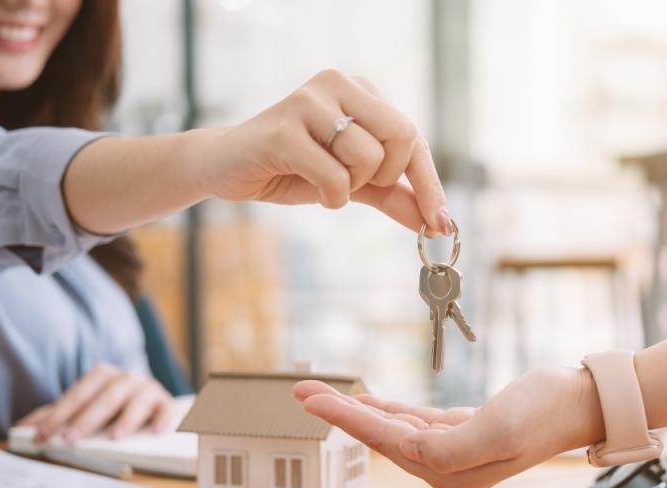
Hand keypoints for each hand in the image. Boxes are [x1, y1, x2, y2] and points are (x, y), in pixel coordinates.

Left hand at [17, 363, 173, 442]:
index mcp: (103, 376)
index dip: (61, 413)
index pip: (79, 393)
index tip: (44, 434)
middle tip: (72, 438)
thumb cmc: (110, 407)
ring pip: (138, 401)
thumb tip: (22, 427)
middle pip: (107, 396)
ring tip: (115, 437)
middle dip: (88, 418)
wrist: (148, 401)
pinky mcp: (166, 404)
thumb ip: (54, 416)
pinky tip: (156, 431)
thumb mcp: (81, 408)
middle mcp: (127, 379)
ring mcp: (149, 390)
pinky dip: (163, 419)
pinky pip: (167, 410)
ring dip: (126, 418)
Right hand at [192, 68, 450, 235]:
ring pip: (368, 158)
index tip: (441, 223)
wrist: (225, 167)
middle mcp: (339, 85)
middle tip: (357, 185)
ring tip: (321, 178)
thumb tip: (435, 223)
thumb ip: (393, 195)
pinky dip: (330, 196)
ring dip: (350, 187)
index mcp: (360, 91)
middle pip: (403, 136)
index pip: (413, 136)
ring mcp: (310, 102)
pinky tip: (305, 183)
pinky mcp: (284, 129)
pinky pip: (334, 176)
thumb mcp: (352, 183)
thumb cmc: (292, 169)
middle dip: (386, 176)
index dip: (429, 183)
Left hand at [293, 366, 606, 487]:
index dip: (344, 417)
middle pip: (379, 436)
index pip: (383, 441)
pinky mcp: (460, 430)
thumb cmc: (544, 412)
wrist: (578, 400)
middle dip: (339, 413)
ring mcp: (452, 450)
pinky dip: (388, 408)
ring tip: (321, 393)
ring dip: (357, 408)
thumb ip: (450, 447)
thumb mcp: (497, 429)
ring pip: (391, 427)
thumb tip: (407, 449)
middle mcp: (445, 467)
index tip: (310, 399)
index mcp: (448, 472)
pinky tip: (368, 399)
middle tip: (301, 391)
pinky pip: (412, 420)